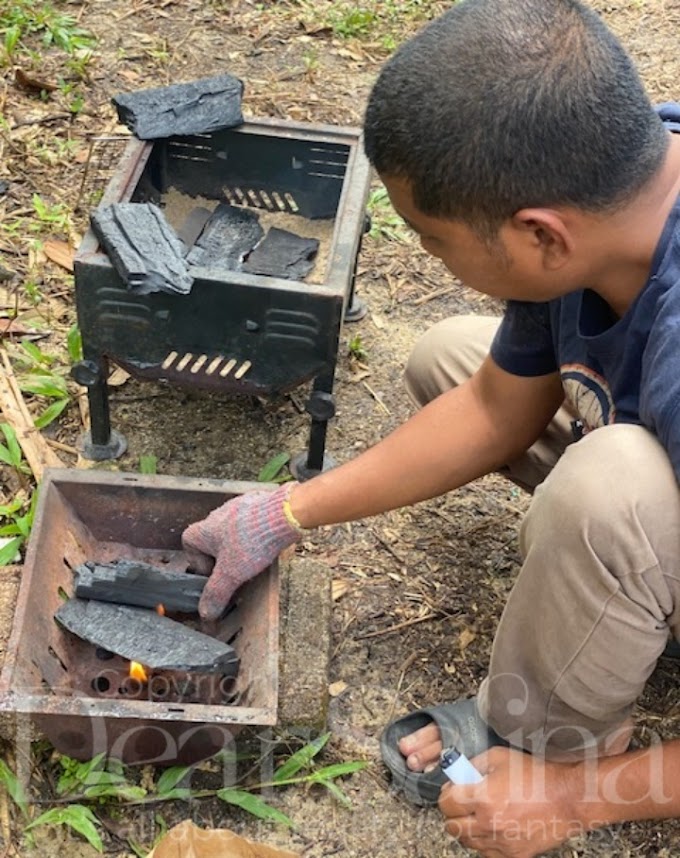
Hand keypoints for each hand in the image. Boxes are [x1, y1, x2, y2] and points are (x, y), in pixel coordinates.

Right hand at [182, 482, 303, 619]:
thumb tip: (206, 612)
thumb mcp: (230, 574)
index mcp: (204, 529)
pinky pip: (251, 525)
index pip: (189, 543)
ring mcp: (239, 508)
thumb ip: (216, 594)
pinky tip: (266, 548)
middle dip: (222, 558)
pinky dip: (255, 538)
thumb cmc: (251, 540)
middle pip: (212, 540)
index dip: (198, 561)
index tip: (212, 575)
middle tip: (234, 573)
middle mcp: (218, 515)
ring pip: (233, 533)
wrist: (283, 515)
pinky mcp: (259, 507)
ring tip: (252, 562)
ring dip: (239, 548)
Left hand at [438, 747, 580, 857]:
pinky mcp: (514, 855)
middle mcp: (488, 823)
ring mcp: (501, 843)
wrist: (566, 797)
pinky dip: (485, 843)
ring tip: (479, 815)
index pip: (446, 804)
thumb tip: (458, 773)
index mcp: (482, 797)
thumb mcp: (499, 756)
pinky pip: (487, 854)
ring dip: (467, 829)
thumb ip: (473, 765)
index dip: (446, 795)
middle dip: (453, 813)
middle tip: (462, 803)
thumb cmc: (535, 775)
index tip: (451, 790)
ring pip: (468, 842)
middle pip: (452, 827)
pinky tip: (492, 829)